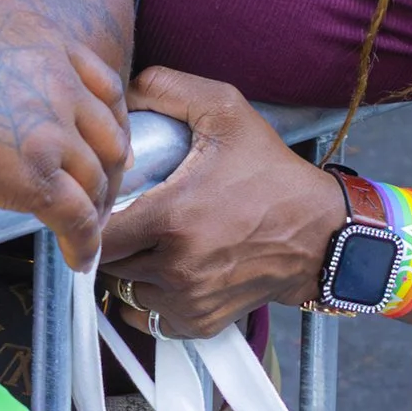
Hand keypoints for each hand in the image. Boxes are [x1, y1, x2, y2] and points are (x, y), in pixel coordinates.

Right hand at [0, 0, 130, 270]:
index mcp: (48, 46)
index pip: (105, 90)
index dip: (111, 126)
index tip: (108, 147)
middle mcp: (61, 85)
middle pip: (112, 138)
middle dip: (110, 173)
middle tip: (99, 197)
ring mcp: (53, 132)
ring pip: (98, 181)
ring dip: (98, 210)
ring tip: (84, 232)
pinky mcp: (36, 177)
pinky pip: (78, 219)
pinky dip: (85, 243)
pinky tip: (79, 259)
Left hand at [99, 67, 347, 337]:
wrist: (320, 233)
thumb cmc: (273, 173)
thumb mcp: (226, 111)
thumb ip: (168, 87)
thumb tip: (122, 89)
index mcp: (172, 218)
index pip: (97, 230)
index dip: (91, 215)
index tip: (103, 200)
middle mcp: (176, 267)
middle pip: (106, 261)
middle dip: (110, 238)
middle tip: (126, 215)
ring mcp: (188, 300)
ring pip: (124, 289)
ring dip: (127, 267)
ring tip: (147, 240)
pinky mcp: (200, 322)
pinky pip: (147, 317)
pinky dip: (146, 298)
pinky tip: (161, 271)